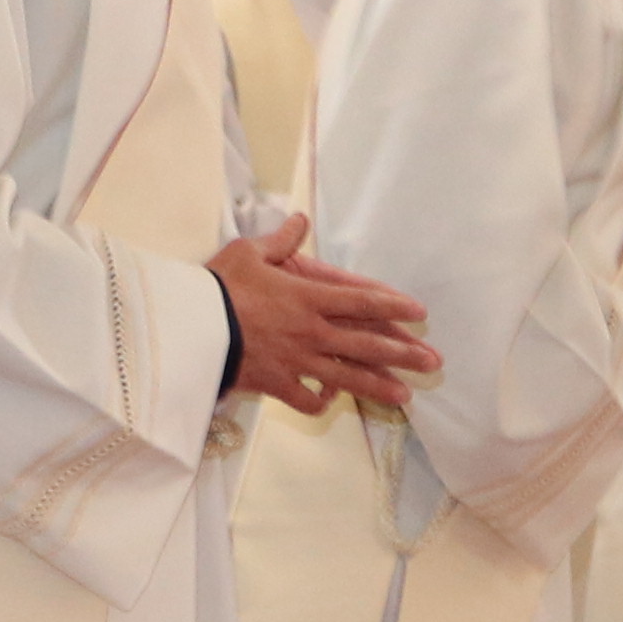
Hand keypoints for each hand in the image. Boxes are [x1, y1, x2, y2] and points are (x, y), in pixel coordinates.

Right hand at [212, 216, 435, 416]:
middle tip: (432, 362)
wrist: (190, 327)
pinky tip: (330, 400)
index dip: (395, 306)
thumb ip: (280, 240)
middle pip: (368, 344)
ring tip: (405, 396)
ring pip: (348, 377)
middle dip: (404, 353)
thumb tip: (299, 220)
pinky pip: (306, 399)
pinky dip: (320, 401)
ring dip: (379, 386)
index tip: (420, 313)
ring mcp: (297, 361)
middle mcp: (311, 331)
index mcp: (308, 297)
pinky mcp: (277, 384)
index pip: (363, 301)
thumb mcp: (249, 253)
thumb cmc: (219, 286)